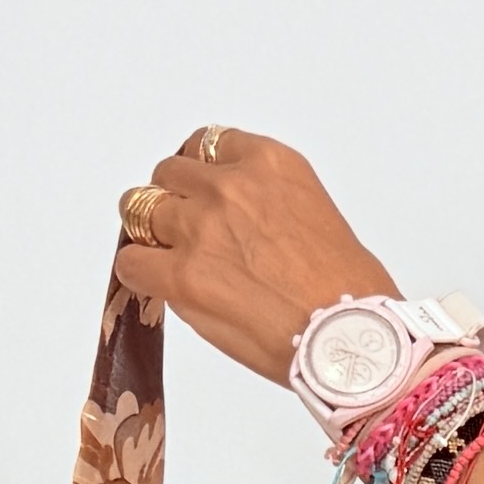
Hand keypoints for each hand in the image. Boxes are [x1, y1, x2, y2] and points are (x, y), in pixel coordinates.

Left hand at [107, 128, 396, 383]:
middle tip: (186, 234)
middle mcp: (231, 186)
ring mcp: (201, 229)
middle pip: (169, 174)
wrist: (350, 339)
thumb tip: (243, 229)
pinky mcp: (181, 276)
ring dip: (151, 234)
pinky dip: (138, 274)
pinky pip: (132, 263)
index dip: (200, 172)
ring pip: (139, 210)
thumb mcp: (320, 216)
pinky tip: (158, 287)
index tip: (201, 191)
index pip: (209, 144)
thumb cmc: (352, 294)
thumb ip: (271, 206)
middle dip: (174, 202)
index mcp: (272, 164)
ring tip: (168, 260)